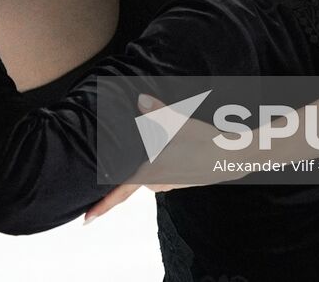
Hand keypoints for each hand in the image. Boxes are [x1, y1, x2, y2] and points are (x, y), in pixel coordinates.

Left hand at [83, 94, 224, 223]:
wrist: (232, 156)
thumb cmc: (204, 141)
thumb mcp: (179, 122)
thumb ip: (156, 110)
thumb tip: (139, 98)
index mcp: (152, 172)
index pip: (120, 192)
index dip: (102, 206)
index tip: (85, 220)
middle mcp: (157, 182)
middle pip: (132, 177)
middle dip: (123, 170)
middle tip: (120, 161)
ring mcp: (169, 183)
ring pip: (146, 172)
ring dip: (146, 161)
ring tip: (156, 144)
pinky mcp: (178, 179)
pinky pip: (159, 172)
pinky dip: (158, 161)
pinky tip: (167, 148)